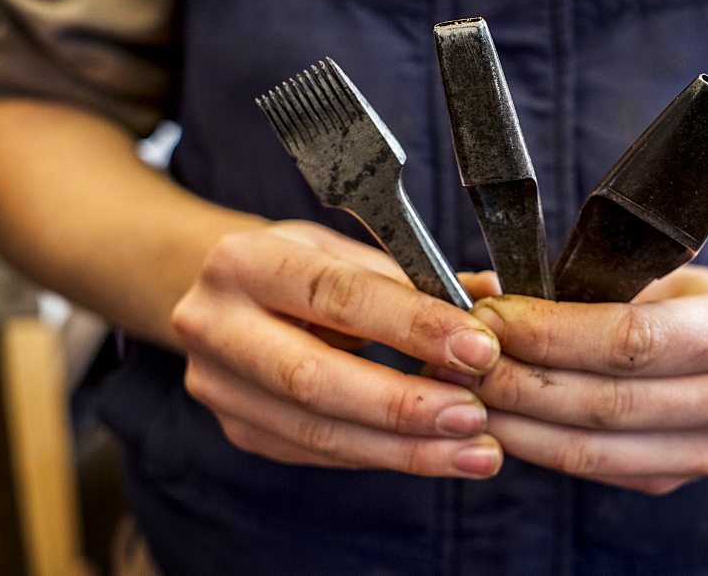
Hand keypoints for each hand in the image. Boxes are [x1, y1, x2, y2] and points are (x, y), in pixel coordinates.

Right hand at [172, 220, 503, 477]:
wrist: (221, 297)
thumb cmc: (296, 268)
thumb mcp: (344, 252)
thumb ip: (412, 278)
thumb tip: (492, 297)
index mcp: (246, 261)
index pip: (339, 296)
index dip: (413, 326)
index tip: (480, 349)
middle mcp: (215, 324)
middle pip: (315, 378)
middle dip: (404, 404)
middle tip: (474, 415)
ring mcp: (218, 385)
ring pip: (317, 431)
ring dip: (403, 448)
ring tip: (473, 451)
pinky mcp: (237, 428)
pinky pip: (317, 453)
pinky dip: (381, 455)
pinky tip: (432, 454)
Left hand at [439, 266, 707, 493]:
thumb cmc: (695, 302)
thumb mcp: (654, 274)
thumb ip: (576, 284)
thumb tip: (477, 288)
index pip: (629, 339)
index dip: (549, 332)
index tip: (489, 316)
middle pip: (602, 402)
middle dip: (516, 380)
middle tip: (457, 357)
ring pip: (588, 447)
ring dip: (512, 421)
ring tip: (462, 391)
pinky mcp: (675, 480)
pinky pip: (590, 467)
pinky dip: (534, 444)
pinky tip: (497, 418)